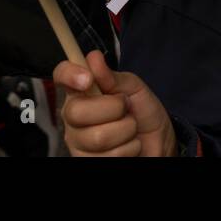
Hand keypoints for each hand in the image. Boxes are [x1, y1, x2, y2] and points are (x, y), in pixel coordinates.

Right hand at [54, 50, 176, 156]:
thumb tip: (93, 58)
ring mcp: (78, 143)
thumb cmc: (142, 111)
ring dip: (126, 130)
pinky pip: (110, 156)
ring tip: (129, 128)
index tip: (87, 78)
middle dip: (113, 108)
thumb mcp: (134, 88)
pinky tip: (128, 145)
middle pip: (76, 112)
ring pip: (98, 137)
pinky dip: (130, 148)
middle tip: (125, 108)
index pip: (61, 76)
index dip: (69, 74)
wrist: (159, 140)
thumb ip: (113, 76)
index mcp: (81, 93)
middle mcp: (73, 118)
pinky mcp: (88, 162)